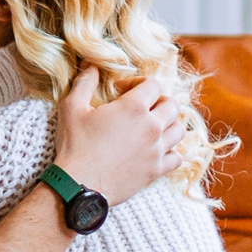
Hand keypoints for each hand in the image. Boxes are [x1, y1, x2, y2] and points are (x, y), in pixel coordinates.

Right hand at [50, 67, 182, 202]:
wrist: (79, 185)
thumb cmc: (74, 145)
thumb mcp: (72, 108)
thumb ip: (84, 82)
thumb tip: (91, 65)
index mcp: (133, 107)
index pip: (154, 84)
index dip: (139, 83)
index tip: (123, 92)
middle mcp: (151, 126)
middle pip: (172, 105)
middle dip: (158, 102)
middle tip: (142, 109)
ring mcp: (156, 150)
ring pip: (179, 130)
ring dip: (168, 125)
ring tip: (152, 128)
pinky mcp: (156, 170)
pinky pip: (177, 157)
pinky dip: (170, 152)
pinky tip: (156, 151)